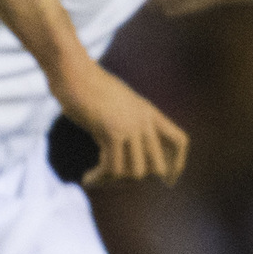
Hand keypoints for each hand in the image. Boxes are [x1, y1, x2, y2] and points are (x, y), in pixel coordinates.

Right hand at [52, 57, 186, 185]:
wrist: (73, 72)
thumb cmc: (86, 86)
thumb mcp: (115, 102)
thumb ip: (125, 120)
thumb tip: (121, 143)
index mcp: (149, 112)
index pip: (179, 141)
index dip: (178, 164)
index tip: (168, 181)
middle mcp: (144, 120)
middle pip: (157, 166)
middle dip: (137, 179)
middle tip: (115, 178)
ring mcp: (130, 126)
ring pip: (135, 172)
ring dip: (115, 181)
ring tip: (96, 178)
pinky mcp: (112, 131)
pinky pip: (113, 168)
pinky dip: (100, 178)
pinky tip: (88, 179)